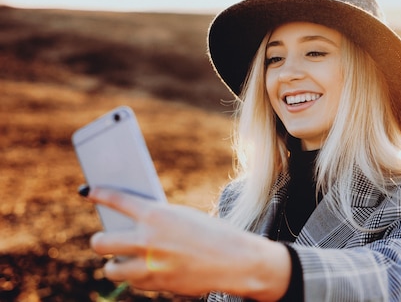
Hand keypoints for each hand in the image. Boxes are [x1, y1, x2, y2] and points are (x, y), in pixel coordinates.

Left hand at [86, 187, 290, 298]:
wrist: (236, 261)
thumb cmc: (212, 234)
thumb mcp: (183, 217)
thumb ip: (156, 220)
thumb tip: (130, 227)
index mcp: (156, 214)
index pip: (116, 200)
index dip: (98, 194)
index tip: (88, 191)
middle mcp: (147, 240)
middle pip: (101, 242)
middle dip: (100, 241)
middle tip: (104, 239)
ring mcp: (150, 265)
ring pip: (110, 269)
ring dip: (114, 264)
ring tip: (121, 260)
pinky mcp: (156, 285)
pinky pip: (132, 282)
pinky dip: (135, 276)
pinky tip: (144, 270)